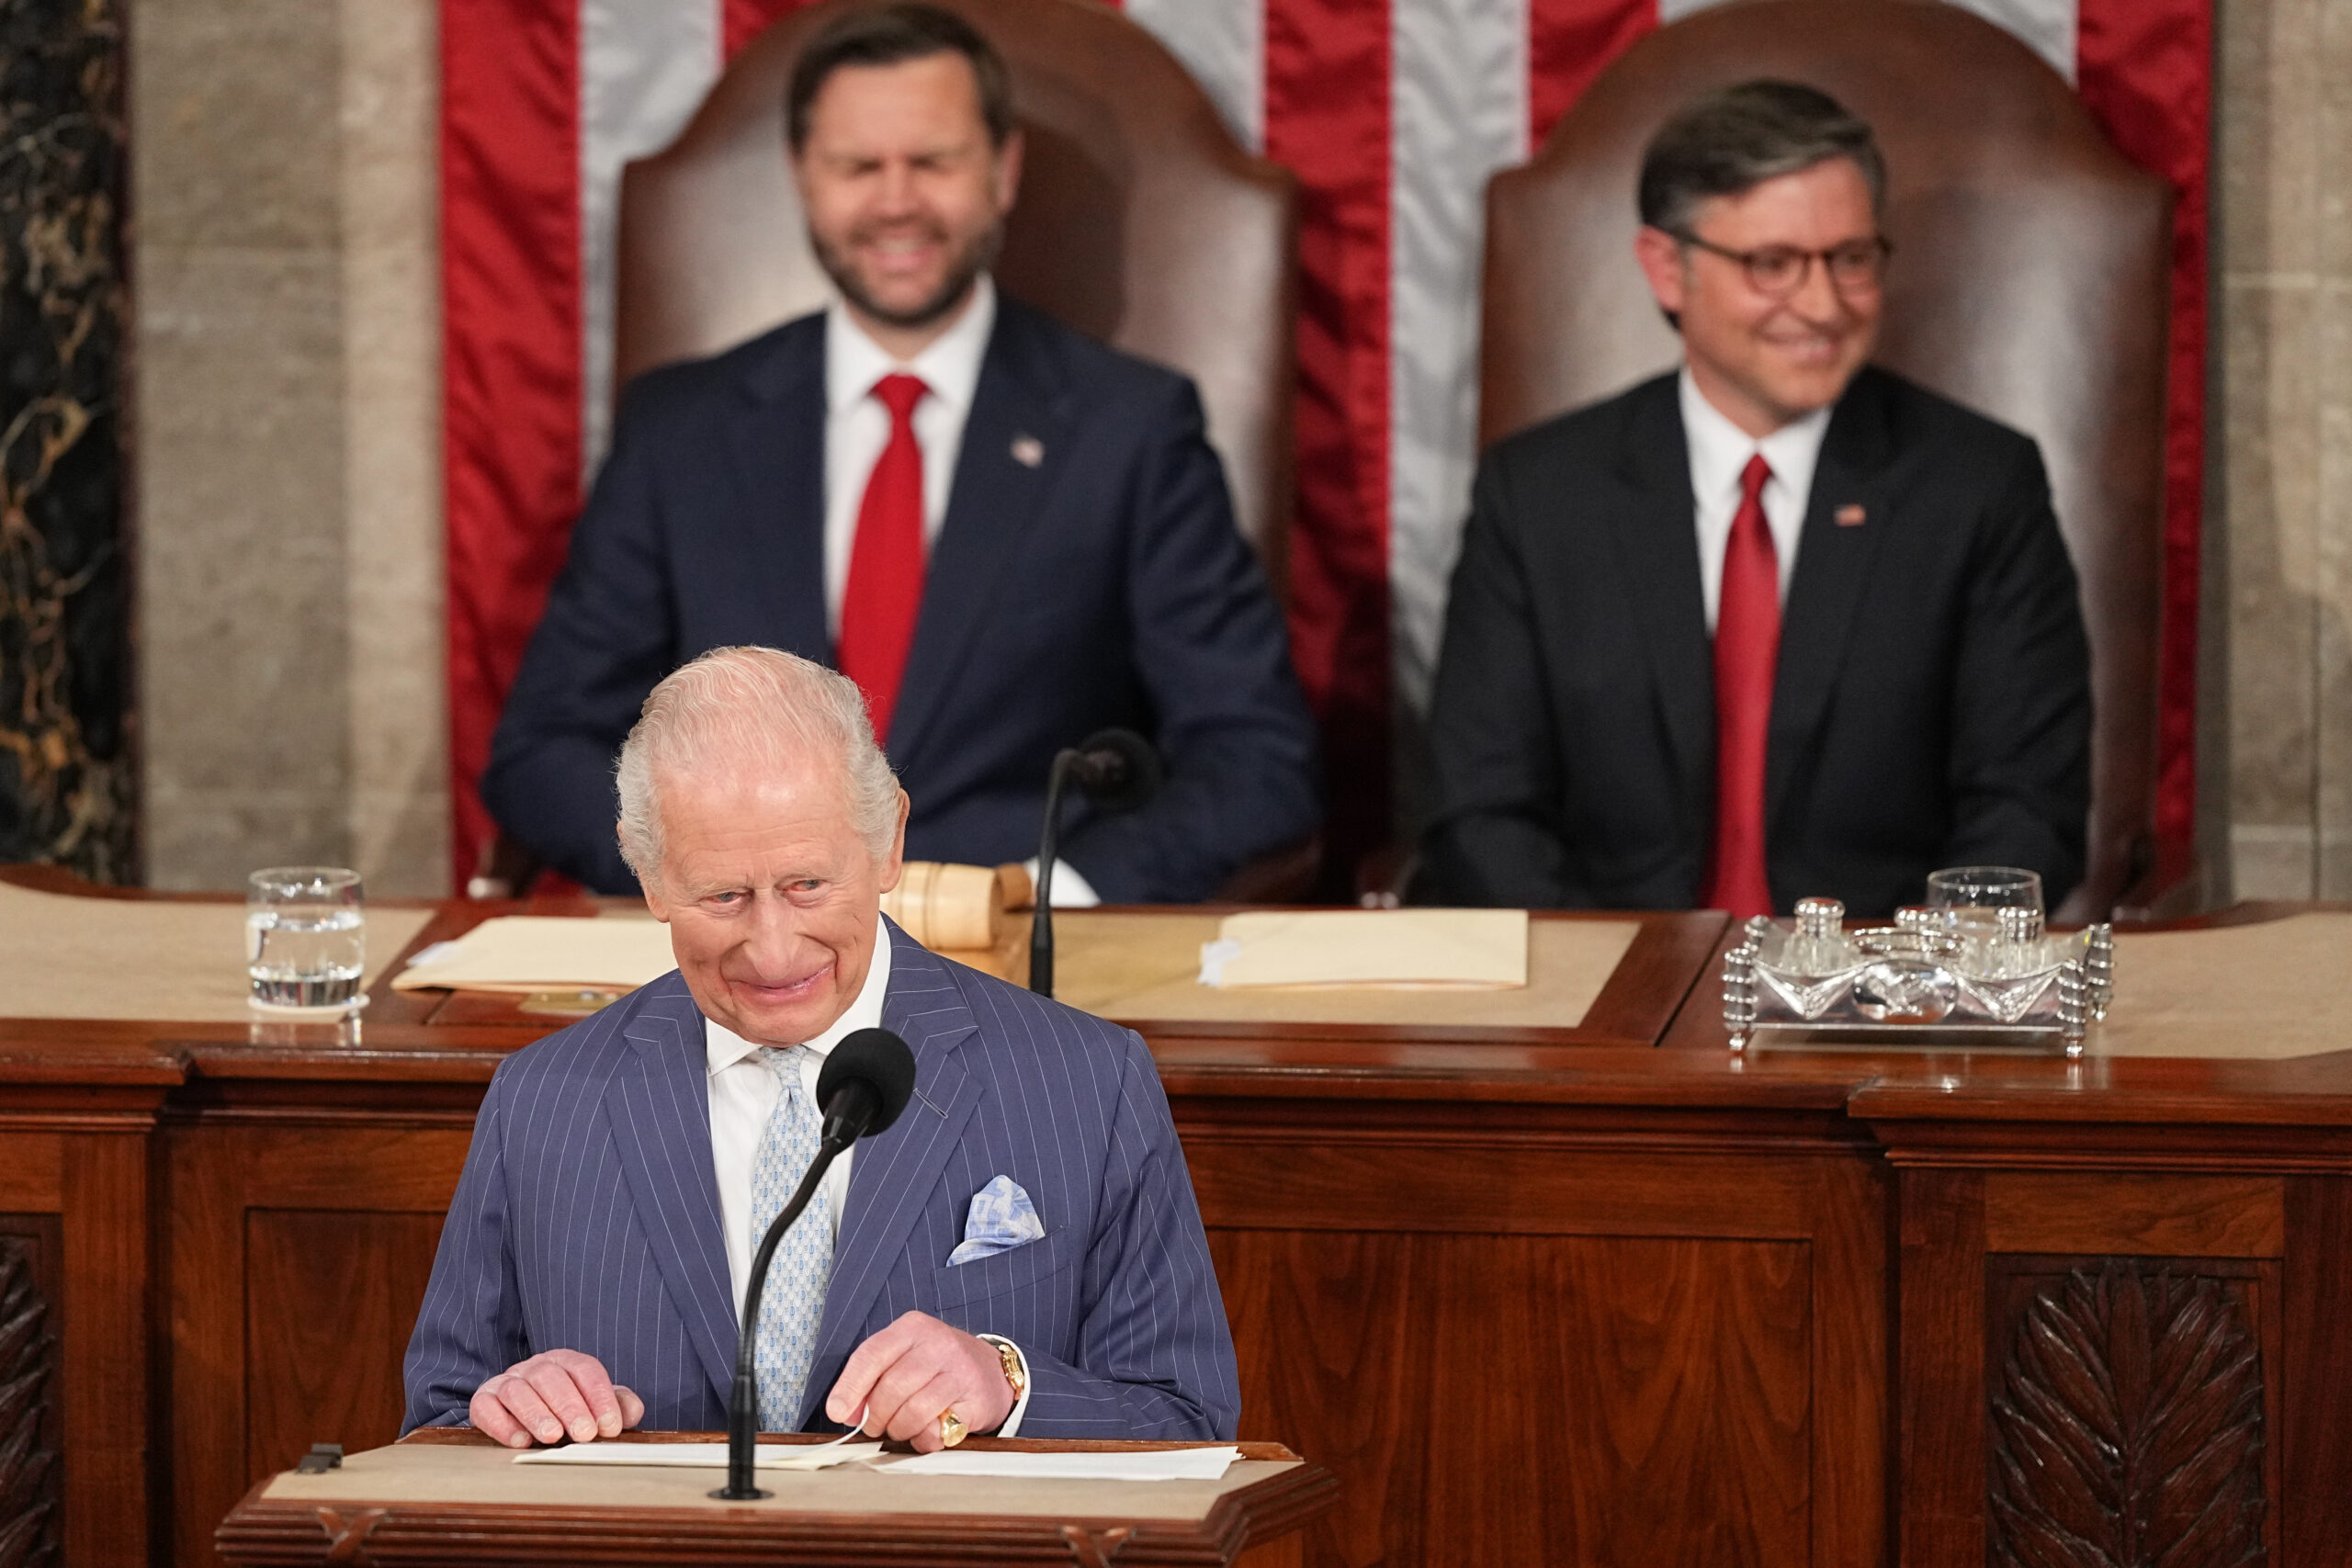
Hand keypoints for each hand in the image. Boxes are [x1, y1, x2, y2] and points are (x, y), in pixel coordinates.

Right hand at [469, 1349, 645, 1448]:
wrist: (518, 1416)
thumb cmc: (564, 1412)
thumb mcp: (593, 1407)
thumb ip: (617, 1406)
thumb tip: (632, 1412)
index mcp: (565, 1362)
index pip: (585, 1369)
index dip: (599, 1396)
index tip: (610, 1426)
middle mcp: (534, 1367)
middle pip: (551, 1377)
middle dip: (570, 1406)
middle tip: (584, 1434)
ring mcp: (507, 1381)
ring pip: (518, 1390)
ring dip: (537, 1414)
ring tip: (553, 1437)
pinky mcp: (483, 1401)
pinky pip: (487, 1407)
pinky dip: (503, 1424)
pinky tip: (521, 1442)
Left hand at [824, 1312, 1014, 1451]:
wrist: (991, 1370)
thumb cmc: (936, 1365)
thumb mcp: (903, 1357)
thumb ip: (871, 1378)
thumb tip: (844, 1411)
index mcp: (913, 1328)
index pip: (871, 1355)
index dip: (850, 1387)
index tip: (837, 1412)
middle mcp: (938, 1344)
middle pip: (891, 1388)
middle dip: (875, 1416)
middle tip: (876, 1425)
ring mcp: (960, 1372)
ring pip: (914, 1411)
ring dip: (899, 1429)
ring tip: (901, 1427)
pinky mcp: (976, 1400)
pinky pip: (937, 1431)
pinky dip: (923, 1439)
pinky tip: (927, 1430)